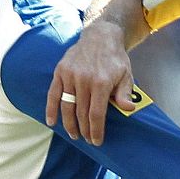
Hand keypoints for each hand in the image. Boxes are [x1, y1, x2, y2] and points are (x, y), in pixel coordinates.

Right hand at [46, 20, 136, 144]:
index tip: (96, 141)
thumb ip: (125, 93)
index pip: (96, 114)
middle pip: (81, 113)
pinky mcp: (60, 72)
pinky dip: (51, 110)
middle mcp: (84, 79)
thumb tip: (128, 109)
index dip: (95, 131)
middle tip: (86, 140)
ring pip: (67, 106)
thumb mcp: (126, 75)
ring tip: (74, 135)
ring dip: (69, 124)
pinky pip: (53, 94)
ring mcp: (70, 75)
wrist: (100, 37)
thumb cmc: (114, 59)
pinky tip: (52, 122)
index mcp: (101, 82)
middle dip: (84, 130)